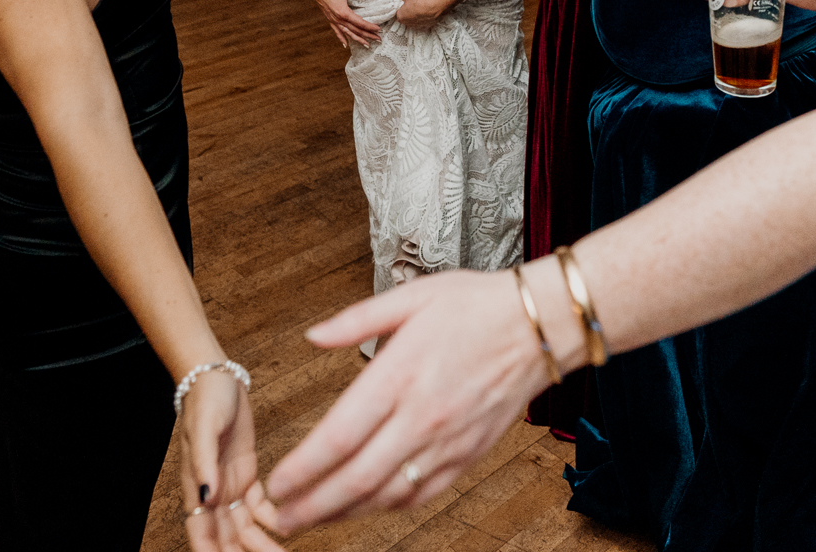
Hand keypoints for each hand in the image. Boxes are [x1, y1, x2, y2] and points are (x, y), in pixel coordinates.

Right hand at [180, 371, 285, 551]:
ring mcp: (230, 485)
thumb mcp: (204, 426)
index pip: (200, 532)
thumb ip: (203, 462)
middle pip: (226, 538)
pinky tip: (288, 525)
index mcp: (195, 485)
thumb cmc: (205, 398)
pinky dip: (272, 519)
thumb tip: (205, 495)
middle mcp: (212, 492)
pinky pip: (259, 506)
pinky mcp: (246, 475)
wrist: (219, 377)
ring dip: (262, 544)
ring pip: (245, 528)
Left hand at [264, 271, 548, 532]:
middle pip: (358, 478)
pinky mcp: (468, 454)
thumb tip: (313, 335)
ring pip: (389, 494)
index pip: (342, 435)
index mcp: (401, 375)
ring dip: (346, 513)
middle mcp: (423, 416)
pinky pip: (422, 493)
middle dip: (313, 505)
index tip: (276, 483)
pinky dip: (389, 508)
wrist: (539, 325)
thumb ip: (356, 320)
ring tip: (313, 519)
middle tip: (280, 518)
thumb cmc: (477, 305)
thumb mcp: (412, 296)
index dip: (304, 467)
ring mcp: (447, 441)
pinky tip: (366, 508)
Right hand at [307, 0, 380, 47]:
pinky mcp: (330, 20)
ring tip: (367, 45)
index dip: (370, 27)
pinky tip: (346, 45)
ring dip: (358, 39)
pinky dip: (342, 38)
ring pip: (348, 33)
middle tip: (378, 39)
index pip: (360, 23)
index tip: (378, 29)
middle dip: (368, 35)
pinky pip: (337, 31)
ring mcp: (334, 20)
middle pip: (356, 30)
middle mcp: (339, 19)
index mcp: (344, 12)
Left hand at [390, 0, 445, 29]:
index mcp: (400, 17)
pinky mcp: (423, 27)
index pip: (398, 11)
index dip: (402, 6)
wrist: (434, 8)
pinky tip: (424, 13)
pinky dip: (421, 19)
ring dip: (414, 16)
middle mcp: (407, 23)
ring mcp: (415, 26)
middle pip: (405, 17)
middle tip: (413, 5)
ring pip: (412, 20)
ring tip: (419, 8)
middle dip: (408, 12)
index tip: (406, 3)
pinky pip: (420, 23)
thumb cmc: (420, 2)